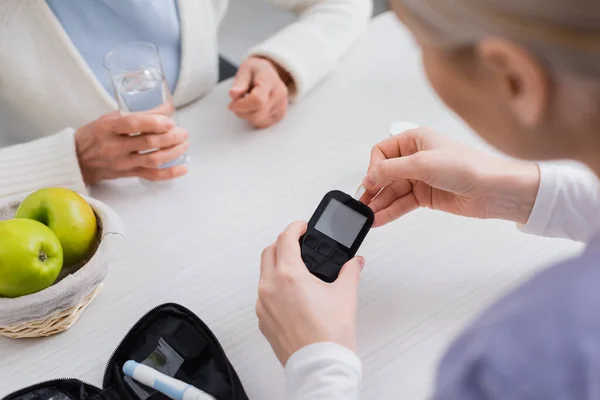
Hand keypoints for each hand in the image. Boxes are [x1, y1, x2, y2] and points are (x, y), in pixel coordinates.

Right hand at [75, 111, 188, 184]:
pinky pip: (151, 176)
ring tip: (184, 144)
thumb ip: (140, 113)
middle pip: (146, 143)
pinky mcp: (127, 174)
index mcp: (107, 128)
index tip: (170, 121)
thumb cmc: (95, 134)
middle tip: (183, 133)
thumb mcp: (111, 118)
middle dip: (169, 138)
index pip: (132, 125)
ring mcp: (121, 162)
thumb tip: (168, 107)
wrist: (77, 159)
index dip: (153, 123)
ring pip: (152, 160)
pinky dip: (169, 173)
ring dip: (172, 153)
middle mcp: (114, 146)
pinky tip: (183, 168)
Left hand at [229, 56, 290, 128]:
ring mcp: (281, 106)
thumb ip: (239, 83)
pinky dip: (254, 119)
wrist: (270, 73)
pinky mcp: (280, 115)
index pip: (257, 100)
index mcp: (269, 81)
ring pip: (259, 122)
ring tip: (246, 104)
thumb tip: (233, 94)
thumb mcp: (245, 70)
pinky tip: (253, 109)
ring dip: (247, 116)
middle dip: (242, 112)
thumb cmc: (256, 71)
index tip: (232, 104)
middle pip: (257, 115)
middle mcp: (279, 95)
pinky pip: (263, 124)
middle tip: (236, 103)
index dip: (241, 106)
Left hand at [257, 221, 364, 365]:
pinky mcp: (262, 319)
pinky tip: (292, 294)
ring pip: (264, 273)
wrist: (320, 365)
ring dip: (277, 265)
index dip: (295, 228)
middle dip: (283, 244)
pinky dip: (274, 286)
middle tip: (299, 245)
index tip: (302, 227)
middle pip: (269, 252)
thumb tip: (355, 263)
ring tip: (297, 270)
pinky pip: (263, 294)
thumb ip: (350, 271)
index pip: (285, 238)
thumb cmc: (329, 335)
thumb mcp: (345, 295)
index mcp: (289, 275)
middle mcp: (270, 287)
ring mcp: (263, 304)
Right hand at [361, 128, 540, 226]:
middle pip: (384, 174)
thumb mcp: (423, 164)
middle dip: (373, 190)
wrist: (496, 190)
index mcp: (415, 140)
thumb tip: (368, 178)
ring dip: (380, 204)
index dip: (373, 169)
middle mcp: (416, 157)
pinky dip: (390, 211)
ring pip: (392, 191)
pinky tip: (379, 219)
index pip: (382, 153)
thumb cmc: (468, 168)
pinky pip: (402, 203)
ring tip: (367, 217)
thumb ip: (391, 171)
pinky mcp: (426, 196)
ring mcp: (421, 178)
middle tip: (362, 205)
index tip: (369, 184)